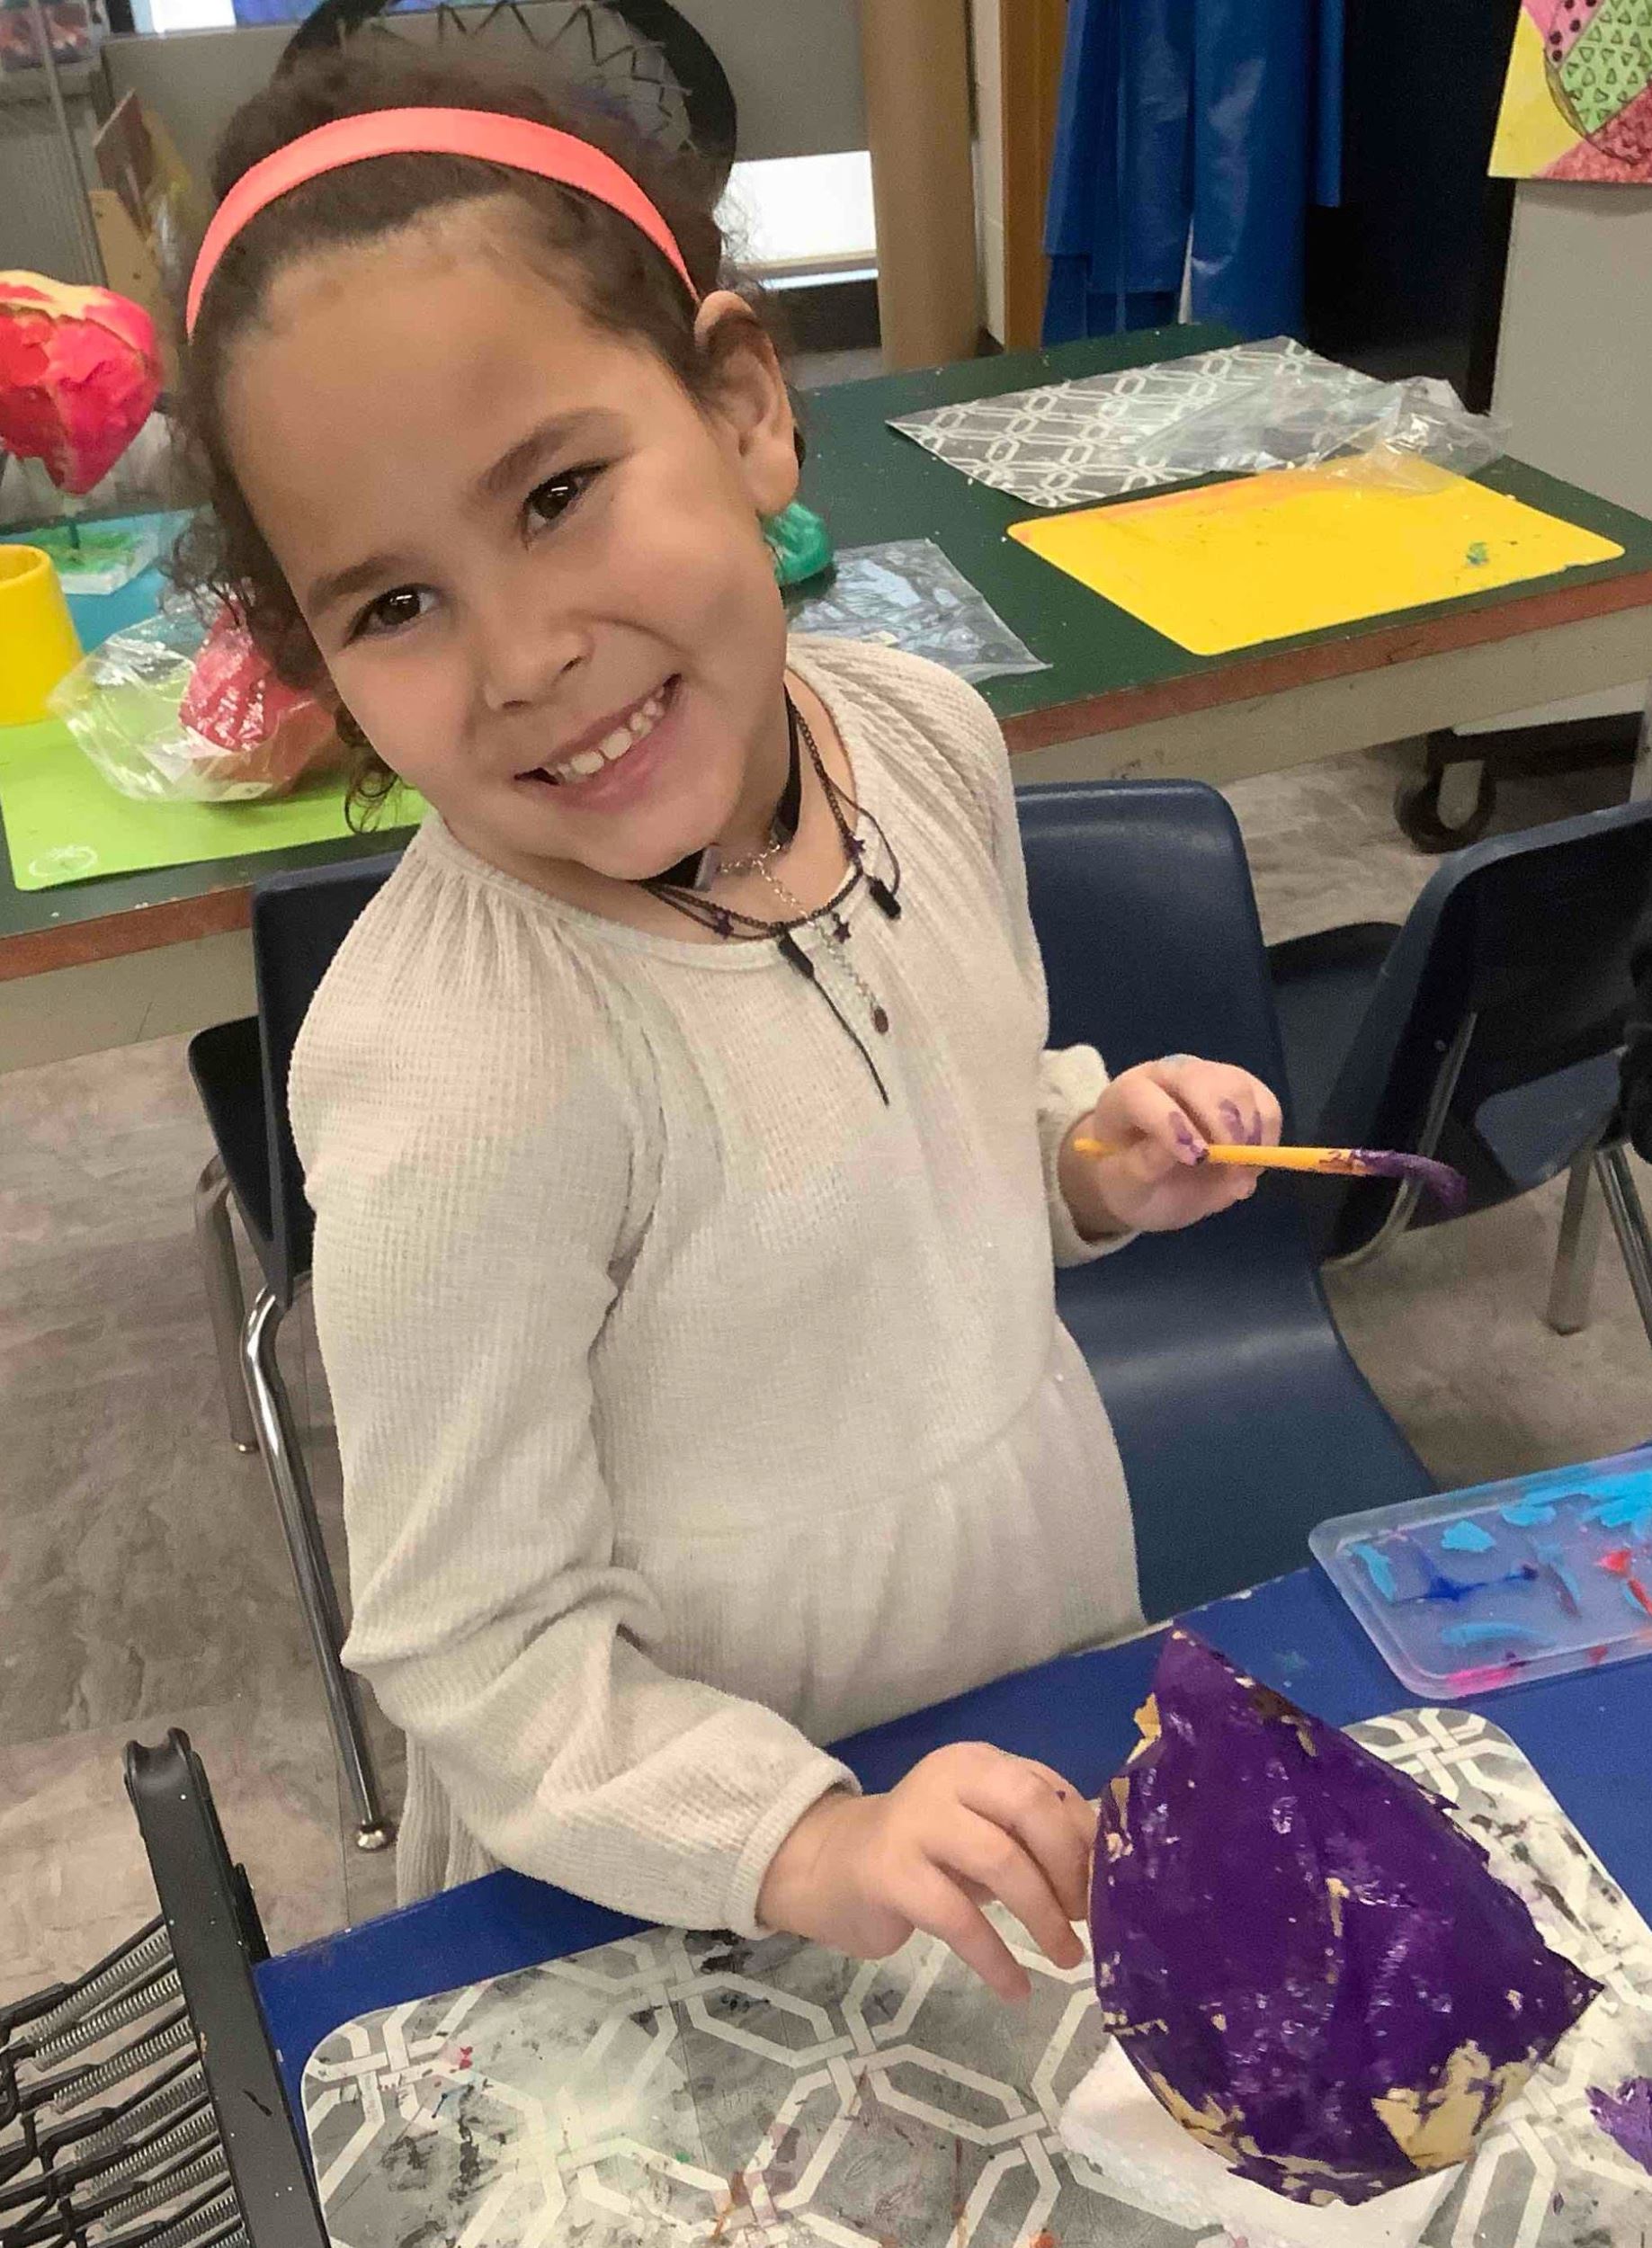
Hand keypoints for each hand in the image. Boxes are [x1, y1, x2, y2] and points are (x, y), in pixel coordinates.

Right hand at [756, 1744, 1093, 2000]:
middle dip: (1068, 1869)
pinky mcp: (890, 1873)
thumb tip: (1103, 1874)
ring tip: (1065, 1958)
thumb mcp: (981, 1831)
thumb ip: (1031, 1838)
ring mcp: (916, 1822)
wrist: (830, 1866)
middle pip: (1029, 1809)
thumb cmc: (925, 1852)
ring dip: (1043, 1916)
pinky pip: (958, 1919)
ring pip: (1000, 1861)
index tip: (1104, 1889)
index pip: (1048, 1789)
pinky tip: (1015, 1989)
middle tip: (1084, 1919)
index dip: (1084, 1841)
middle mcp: (948, 1779)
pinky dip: (996, 1958)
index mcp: (979, 1763)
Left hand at [1060, 1055, 1282, 1236]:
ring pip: (1240, 1087)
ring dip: (1250, 1134)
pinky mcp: (1240, 1091)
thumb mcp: (1125, 1186)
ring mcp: (1207, 1078)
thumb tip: (1179, 1149)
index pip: (1144, 1096)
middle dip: (1222, 1123)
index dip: (1172, 1124)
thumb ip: (1142, 1168)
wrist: (1149, 1179)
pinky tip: (1252, 1166)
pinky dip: (1268, 1136)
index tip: (1197, 1160)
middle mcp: (1167, 1077)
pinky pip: (1266, 1103)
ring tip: (1241, 1175)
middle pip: (1200, 1078)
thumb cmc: (1130, 1181)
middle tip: (1232, 1168)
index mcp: (1126, 1096)